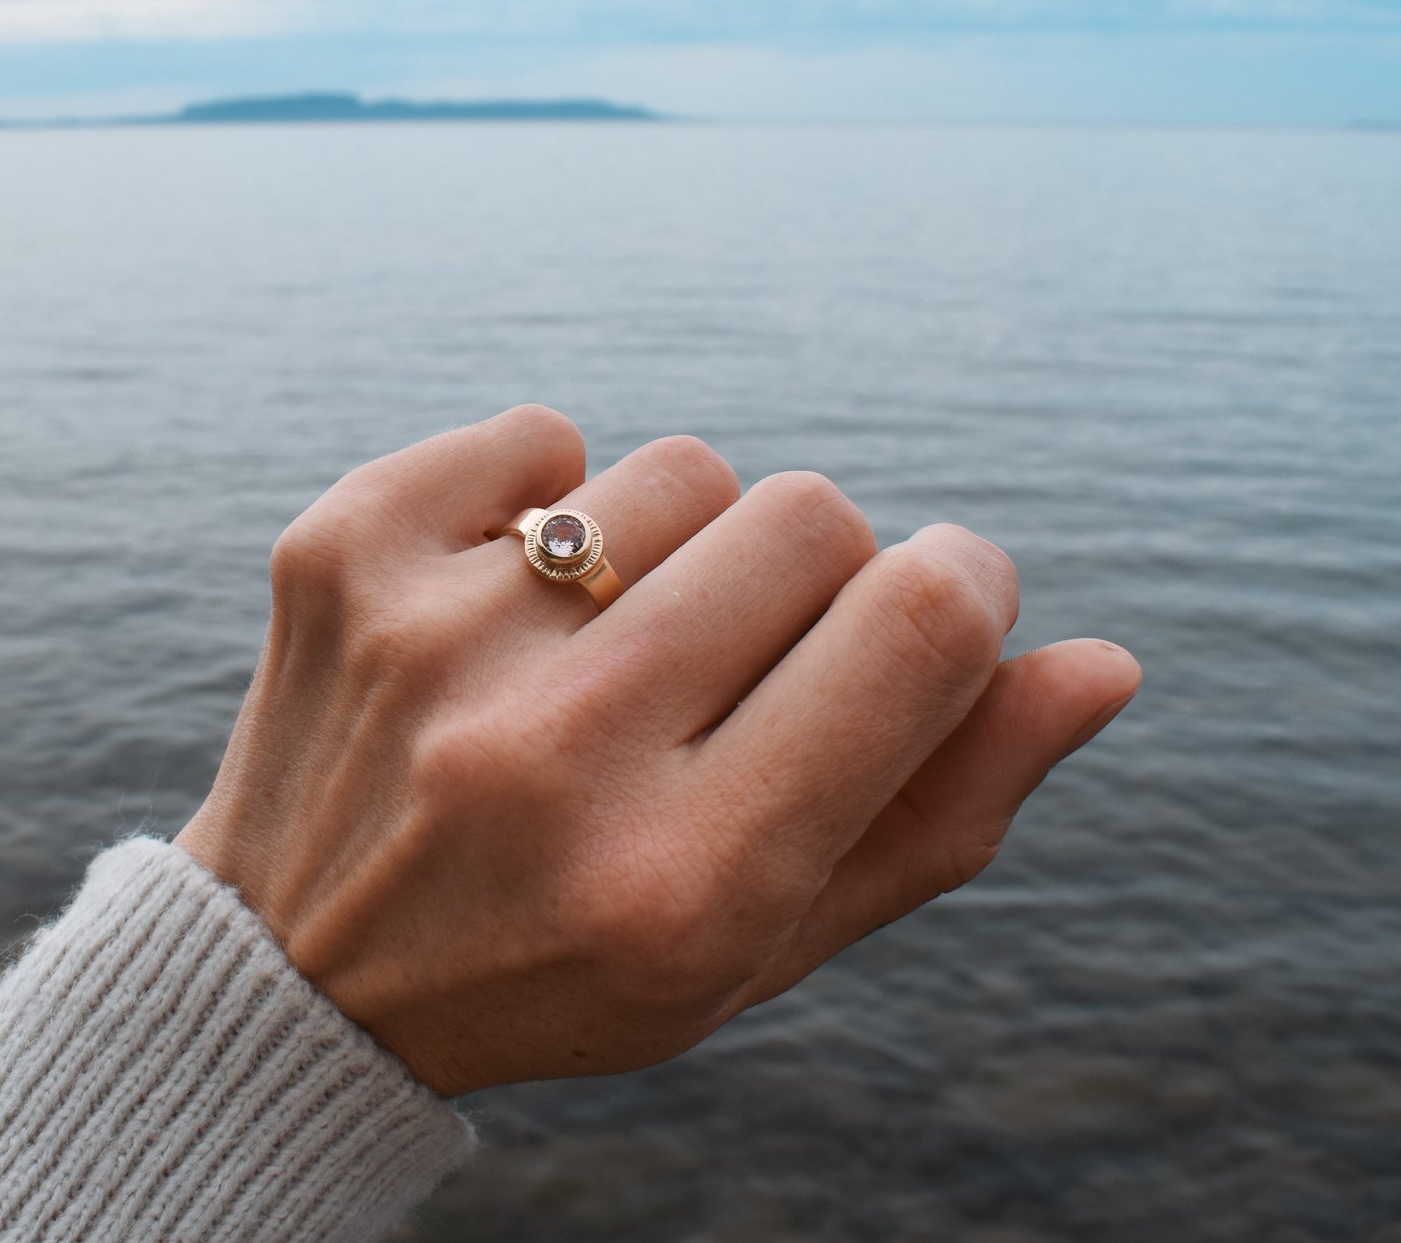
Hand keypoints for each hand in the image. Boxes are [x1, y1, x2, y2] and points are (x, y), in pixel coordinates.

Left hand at [176, 406, 1139, 1096]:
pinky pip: (544, 432)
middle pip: (813, 515)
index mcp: (684, 879)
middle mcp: (552, 755)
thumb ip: (942, 813)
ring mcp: (431, 640)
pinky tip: (510, 607)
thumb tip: (1102, 664)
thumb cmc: (571, 956)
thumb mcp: (766, 942)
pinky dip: (553, 498)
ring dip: (684, 546)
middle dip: (816, 576)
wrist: (298, 969)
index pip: (917, 625)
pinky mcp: (343, 551)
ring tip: (609, 652)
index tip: (926, 614)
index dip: (961, 589)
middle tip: (738, 665)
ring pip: (684, 467)